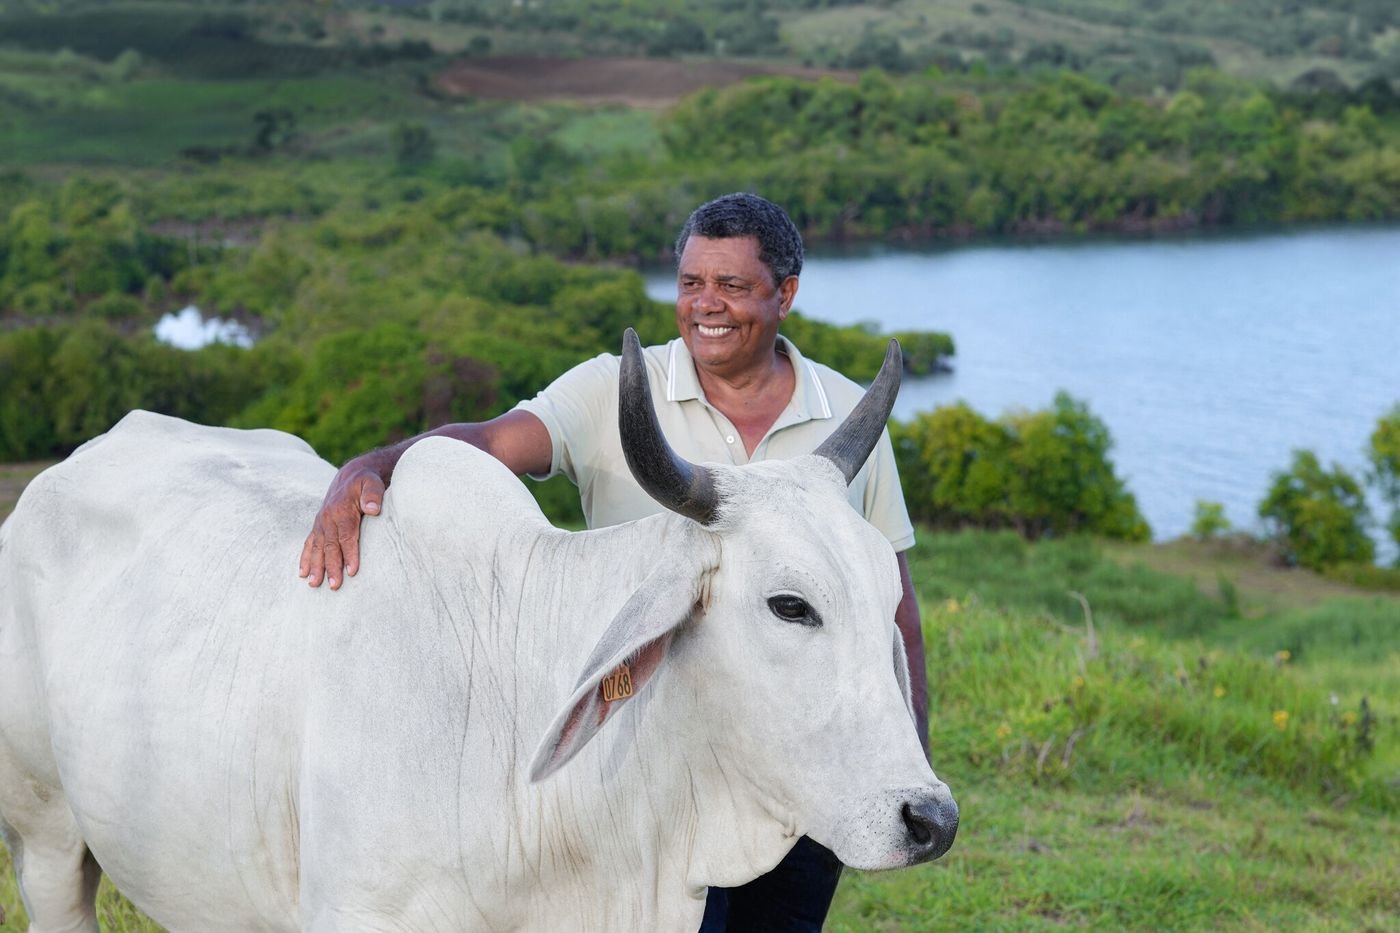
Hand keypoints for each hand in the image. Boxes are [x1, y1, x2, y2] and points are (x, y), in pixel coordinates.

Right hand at [299, 460, 386, 589]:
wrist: (352, 476)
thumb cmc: (366, 482)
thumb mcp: (372, 483)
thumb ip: (373, 494)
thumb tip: (373, 509)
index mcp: (341, 509)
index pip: (346, 535)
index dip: (350, 553)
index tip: (353, 571)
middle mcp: (328, 518)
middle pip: (330, 545)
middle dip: (331, 566)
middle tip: (335, 585)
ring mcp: (320, 523)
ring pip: (317, 547)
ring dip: (316, 567)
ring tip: (314, 584)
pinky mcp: (318, 526)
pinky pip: (309, 543)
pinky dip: (305, 558)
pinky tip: (303, 573)